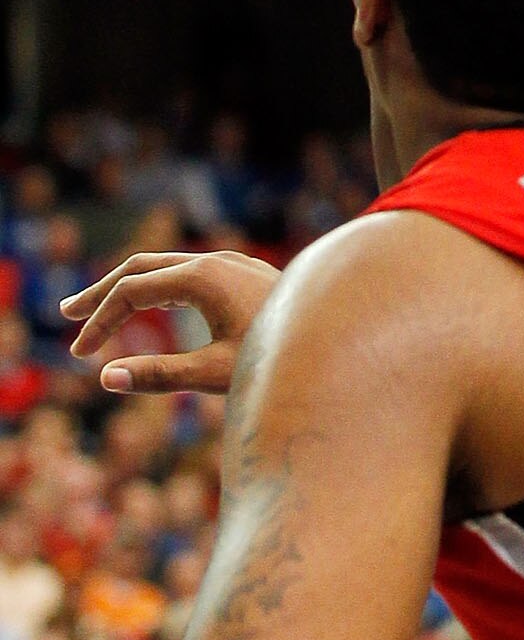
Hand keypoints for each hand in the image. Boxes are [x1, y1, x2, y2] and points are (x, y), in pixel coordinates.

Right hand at [62, 249, 281, 395]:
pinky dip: (155, 286)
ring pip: (165, 266)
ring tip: (99, 310)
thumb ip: (160, 375)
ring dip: (128, 287)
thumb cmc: (280, 357)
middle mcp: (214, 261)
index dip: (101, 319)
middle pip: (142, 266)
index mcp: (202, 277)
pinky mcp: (240, 274)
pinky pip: (185, 271)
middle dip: (103, 290)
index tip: (82, 354)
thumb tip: (106, 377)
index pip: (133, 290)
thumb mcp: (216, 373)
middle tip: (68, 315)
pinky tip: (149, 306)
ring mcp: (229, 264)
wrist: (340, 331)